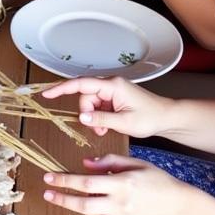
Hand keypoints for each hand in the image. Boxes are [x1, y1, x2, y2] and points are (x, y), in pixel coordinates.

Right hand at [40, 75, 171, 138]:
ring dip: (94, 117)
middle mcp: (111, 84)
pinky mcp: (114, 97)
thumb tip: (82, 118)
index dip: (62, 88)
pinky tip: (108, 125)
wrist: (167, 118)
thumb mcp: (124, 123)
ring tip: (105, 130)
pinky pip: (99, 105)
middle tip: (97, 129)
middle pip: (85, 96)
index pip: (81, 84)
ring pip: (91, 102)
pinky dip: (100, 117)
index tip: (47, 94)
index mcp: (112, 86)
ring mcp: (113, 90)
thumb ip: (101, 120)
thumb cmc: (151, 118)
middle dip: (87, 113)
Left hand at [42, 152, 196, 214]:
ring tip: (54, 204)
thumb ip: (108, 161)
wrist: (176, 206)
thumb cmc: (155, 179)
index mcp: (121, 183)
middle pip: (83, 202)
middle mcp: (120, 204)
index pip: (86, 182)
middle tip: (46, 191)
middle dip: (61, 196)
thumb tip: (84, 163)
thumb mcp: (134, 163)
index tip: (49, 176)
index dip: (65, 180)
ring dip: (67, 213)